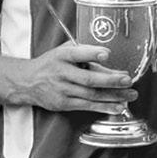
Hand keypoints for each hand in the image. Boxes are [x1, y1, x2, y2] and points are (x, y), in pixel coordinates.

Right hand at [0, 42, 136, 114]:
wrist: (26, 82)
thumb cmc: (51, 64)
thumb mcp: (63, 51)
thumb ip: (83, 50)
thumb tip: (109, 54)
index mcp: (62, 56)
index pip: (78, 54)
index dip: (93, 54)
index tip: (107, 54)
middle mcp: (61, 73)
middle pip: (89, 79)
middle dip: (111, 80)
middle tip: (128, 80)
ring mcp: (62, 90)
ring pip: (91, 95)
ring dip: (114, 96)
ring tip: (130, 95)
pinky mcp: (63, 104)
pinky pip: (87, 106)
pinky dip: (104, 107)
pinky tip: (118, 106)